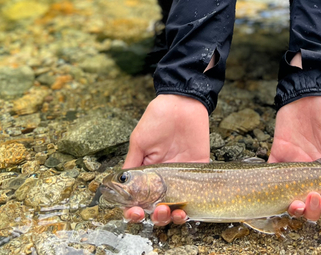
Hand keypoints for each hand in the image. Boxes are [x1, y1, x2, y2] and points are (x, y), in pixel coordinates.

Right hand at [122, 94, 209, 223]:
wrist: (182, 102)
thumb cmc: (157, 118)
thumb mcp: (139, 141)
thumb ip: (132, 164)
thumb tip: (120, 188)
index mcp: (147, 173)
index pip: (139, 199)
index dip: (135, 210)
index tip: (135, 213)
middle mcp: (165, 178)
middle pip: (159, 208)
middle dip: (156, 217)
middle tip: (156, 212)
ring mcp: (183, 175)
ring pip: (179, 206)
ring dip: (173, 216)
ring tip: (171, 212)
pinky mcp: (200, 167)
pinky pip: (199, 191)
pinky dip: (195, 205)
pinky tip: (188, 210)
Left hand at [269, 95, 320, 220]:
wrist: (309, 92)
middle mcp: (311, 172)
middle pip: (311, 203)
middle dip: (313, 210)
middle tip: (313, 198)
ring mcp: (293, 165)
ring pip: (290, 195)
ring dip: (294, 205)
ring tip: (296, 202)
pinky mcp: (278, 154)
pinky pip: (270, 173)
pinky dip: (267, 185)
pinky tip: (271, 190)